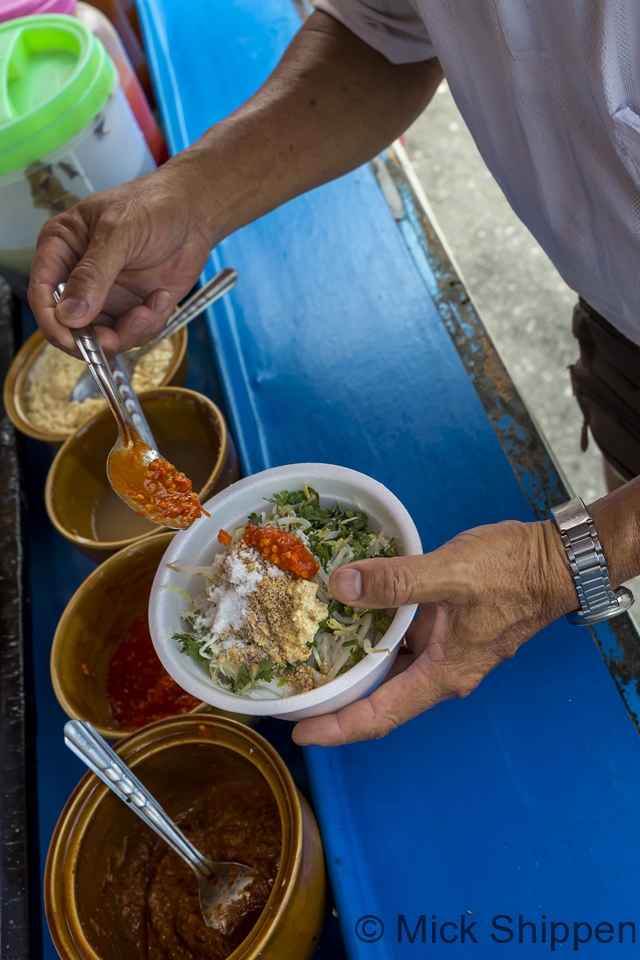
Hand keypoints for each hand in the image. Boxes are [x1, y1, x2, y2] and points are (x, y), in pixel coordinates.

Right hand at [27, 159, 215, 356]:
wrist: (195, 213)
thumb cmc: (153, 206)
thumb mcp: (119, 234)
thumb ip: (93, 274)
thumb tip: (69, 314)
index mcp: (62, 248)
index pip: (42, 294)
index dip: (52, 322)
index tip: (72, 339)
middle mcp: (79, 277)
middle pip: (69, 326)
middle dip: (94, 338)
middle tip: (114, 337)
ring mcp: (107, 296)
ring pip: (104, 337)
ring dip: (130, 331)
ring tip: (153, 306)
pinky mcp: (133, 308)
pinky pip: (134, 334)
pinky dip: (151, 324)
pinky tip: (162, 298)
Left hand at [292, 518, 577, 746]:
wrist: (556, 560)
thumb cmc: (512, 571)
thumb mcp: (449, 573)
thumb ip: (394, 582)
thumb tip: (340, 587)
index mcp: (443, 673)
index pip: (380, 716)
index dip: (337, 728)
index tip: (299, 732)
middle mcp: (444, 671)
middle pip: (382, 698)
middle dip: (338, 700)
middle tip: (296, 691)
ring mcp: (449, 651)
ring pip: (393, 668)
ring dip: (357, 666)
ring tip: (312, 656)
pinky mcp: (451, 629)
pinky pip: (406, 642)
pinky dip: (378, 635)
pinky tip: (354, 615)